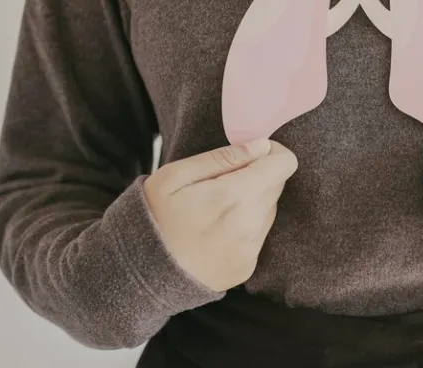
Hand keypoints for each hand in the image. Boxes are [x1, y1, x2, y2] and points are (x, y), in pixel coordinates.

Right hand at [143, 140, 297, 291]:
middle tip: (223, 182)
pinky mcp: (246, 268)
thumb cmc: (153, 218)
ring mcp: (250, 250)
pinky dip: (244, 228)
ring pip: (268, 211)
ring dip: (251, 203)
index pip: (284, 164)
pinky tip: (214, 232)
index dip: (272, 153)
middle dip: (257, 177)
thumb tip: (261, 146)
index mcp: (234, 197)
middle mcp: (250, 226)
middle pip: (276, 187)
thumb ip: (222, 157)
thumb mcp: (174, 176)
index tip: (253, 154)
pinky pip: (257, 237)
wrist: (138, 275)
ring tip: (215, 209)